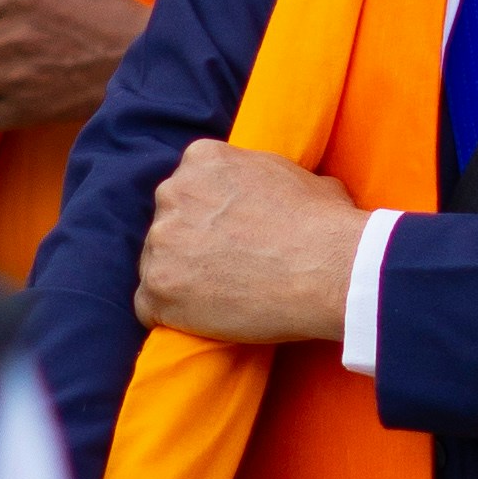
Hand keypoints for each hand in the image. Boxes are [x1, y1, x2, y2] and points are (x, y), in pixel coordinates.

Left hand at [135, 142, 367, 341]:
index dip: (208, 217)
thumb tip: (273, 190)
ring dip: (179, 280)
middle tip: (224, 268)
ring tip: (219, 297)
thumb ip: (259, 176)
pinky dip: (170, 316)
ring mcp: (161, 241)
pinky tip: (202, 319)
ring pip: (156, 264)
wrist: (329, 268)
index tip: (229, 236)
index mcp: (202, 159)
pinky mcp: (158, 288)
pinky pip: (148, 307)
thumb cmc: (323, 221)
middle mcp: (173, 192)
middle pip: (168, 223)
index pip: (188, 189)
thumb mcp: (291, 172)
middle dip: (189, 244)